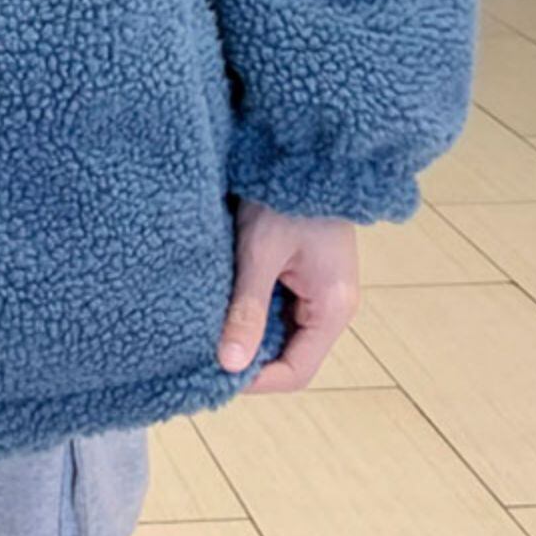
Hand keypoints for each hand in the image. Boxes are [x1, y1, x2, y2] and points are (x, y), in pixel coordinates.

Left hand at [216, 199, 359, 393]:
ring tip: (208, 329)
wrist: (305, 154)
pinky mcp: (305, 274)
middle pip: (289, 355)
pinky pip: (279, 307)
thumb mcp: (260, 253)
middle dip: (250, 358)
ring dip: (249, 332)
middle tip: (203, 353)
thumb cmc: (286, 198)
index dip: (257, 381)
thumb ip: (247, 309)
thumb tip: (229, 364)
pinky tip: (223, 303)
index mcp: (332, 308)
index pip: (296, 372)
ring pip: (281, 331)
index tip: (215, 376)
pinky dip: (252, 310)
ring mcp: (319, 290)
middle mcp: (331, 306)